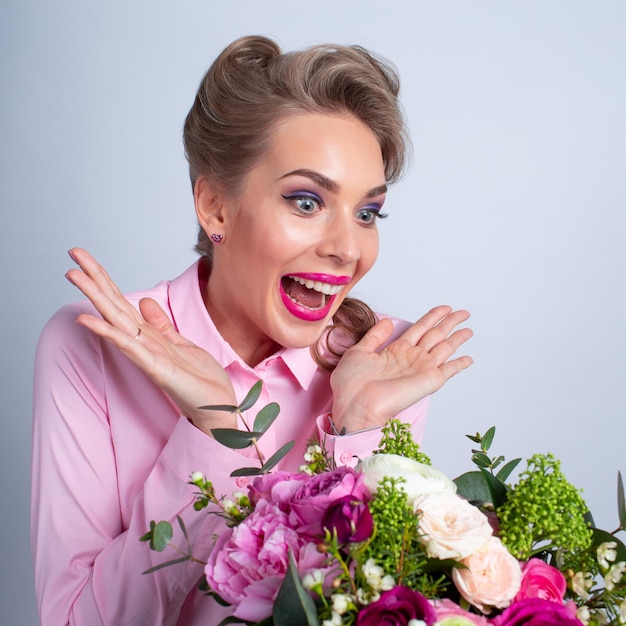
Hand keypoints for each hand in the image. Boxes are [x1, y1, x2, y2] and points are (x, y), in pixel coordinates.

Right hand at [65, 248, 236, 433]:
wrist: (218, 406)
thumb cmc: (199, 379)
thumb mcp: (181, 344)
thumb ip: (161, 325)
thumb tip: (145, 302)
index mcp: (149, 335)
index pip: (122, 302)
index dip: (105, 278)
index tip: (85, 256)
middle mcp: (143, 343)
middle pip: (114, 305)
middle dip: (94, 278)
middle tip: (72, 252)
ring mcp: (147, 356)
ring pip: (115, 320)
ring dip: (95, 297)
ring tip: (73, 274)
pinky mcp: (156, 370)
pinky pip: (130, 347)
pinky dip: (109, 332)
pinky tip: (88, 320)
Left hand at [329, 306, 472, 433]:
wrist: (356, 405)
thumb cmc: (352, 384)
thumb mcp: (358, 352)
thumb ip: (374, 336)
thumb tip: (387, 321)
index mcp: (396, 350)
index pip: (419, 328)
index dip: (432, 317)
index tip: (444, 308)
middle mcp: (411, 358)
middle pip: (435, 334)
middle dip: (449, 322)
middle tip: (463, 312)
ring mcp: (421, 369)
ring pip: (444, 348)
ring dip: (458, 338)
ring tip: (468, 329)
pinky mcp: (429, 381)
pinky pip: (448, 370)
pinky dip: (459, 364)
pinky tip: (469, 358)